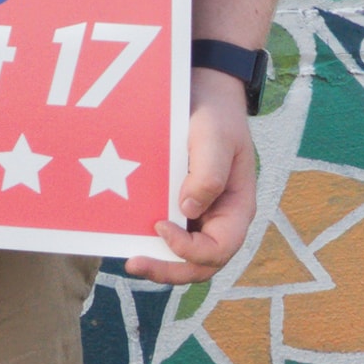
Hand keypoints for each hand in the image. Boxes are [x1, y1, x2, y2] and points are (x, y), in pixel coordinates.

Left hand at [123, 69, 256, 283]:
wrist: (205, 94)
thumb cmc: (215, 115)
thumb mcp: (214, 138)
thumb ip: (208, 174)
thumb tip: (187, 211)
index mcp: (237, 209)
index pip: (219, 247)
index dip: (190, 249)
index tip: (159, 227)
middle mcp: (220, 218)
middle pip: (201, 263)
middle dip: (169, 269)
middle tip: (133, 263)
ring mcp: (200, 214)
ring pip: (184, 254)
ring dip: (159, 261)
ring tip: (128, 258)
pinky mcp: (179, 203)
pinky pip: (170, 230)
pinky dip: (151, 240)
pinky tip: (127, 233)